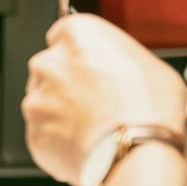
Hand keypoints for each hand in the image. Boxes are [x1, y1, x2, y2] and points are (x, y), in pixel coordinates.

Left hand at [22, 15, 186, 185]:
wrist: (138, 151)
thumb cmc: (150, 109)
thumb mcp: (152, 67)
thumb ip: (122, 62)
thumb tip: (125, 74)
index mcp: (77, 34)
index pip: (63, 36)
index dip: (78, 57)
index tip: (88, 70)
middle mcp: (49, 62)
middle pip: (50, 70)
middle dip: (67, 86)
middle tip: (94, 105)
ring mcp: (38, 98)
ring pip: (45, 104)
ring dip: (62, 115)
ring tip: (93, 131)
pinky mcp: (34, 132)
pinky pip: (44, 136)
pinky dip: (59, 143)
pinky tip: (86, 148)